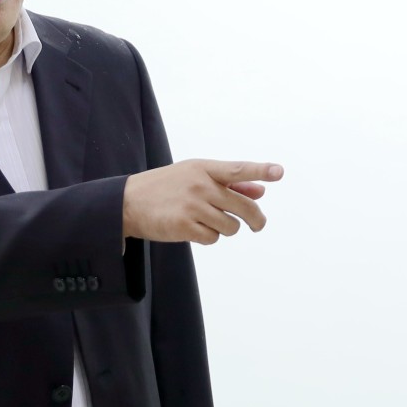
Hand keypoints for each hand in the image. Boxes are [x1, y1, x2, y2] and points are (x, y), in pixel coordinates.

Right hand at [122, 160, 283, 244]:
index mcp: (204, 168)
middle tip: (258, 225)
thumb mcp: (194, 176)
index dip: (261, 171)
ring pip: (231, 226)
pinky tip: (195, 229)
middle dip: (255, 219)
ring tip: (208, 222)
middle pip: (243, 206)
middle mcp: (200, 185)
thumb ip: (229, 183)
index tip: (279, 172)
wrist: (128, 202)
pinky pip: (213, 238)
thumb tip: (260, 191)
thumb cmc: (167, 187)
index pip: (238, 169)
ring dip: (225, 228)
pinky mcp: (184, 226)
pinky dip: (209, 237)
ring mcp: (192, 206)